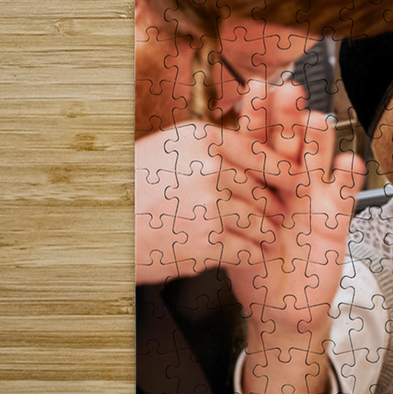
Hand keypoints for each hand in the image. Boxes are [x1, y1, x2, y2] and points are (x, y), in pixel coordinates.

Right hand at [136, 121, 280, 284]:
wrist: (98, 228)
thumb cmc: (131, 188)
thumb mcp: (167, 149)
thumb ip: (210, 147)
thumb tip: (255, 144)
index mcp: (201, 139)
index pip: (262, 155)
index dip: (283, 173)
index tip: (295, 183)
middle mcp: (208, 168)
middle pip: (264, 191)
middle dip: (273, 209)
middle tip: (278, 218)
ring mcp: (208, 206)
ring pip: (262, 222)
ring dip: (266, 233)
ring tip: (267, 239)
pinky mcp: (206, 242)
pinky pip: (248, 249)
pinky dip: (253, 254)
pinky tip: (249, 255)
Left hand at [222, 80, 364, 393]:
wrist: (280, 305)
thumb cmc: (252, 264)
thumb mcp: (223, 231)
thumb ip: (209, 204)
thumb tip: (171, 175)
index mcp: (259, 178)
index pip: (258, 137)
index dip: (258, 112)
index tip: (254, 86)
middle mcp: (289, 180)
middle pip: (291, 139)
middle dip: (290, 114)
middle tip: (288, 91)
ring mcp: (315, 195)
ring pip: (320, 157)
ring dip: (320, 138)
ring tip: (316, 120)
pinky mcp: (338, 216)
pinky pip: (346, 192)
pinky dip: (349, 176)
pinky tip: (347, 162)